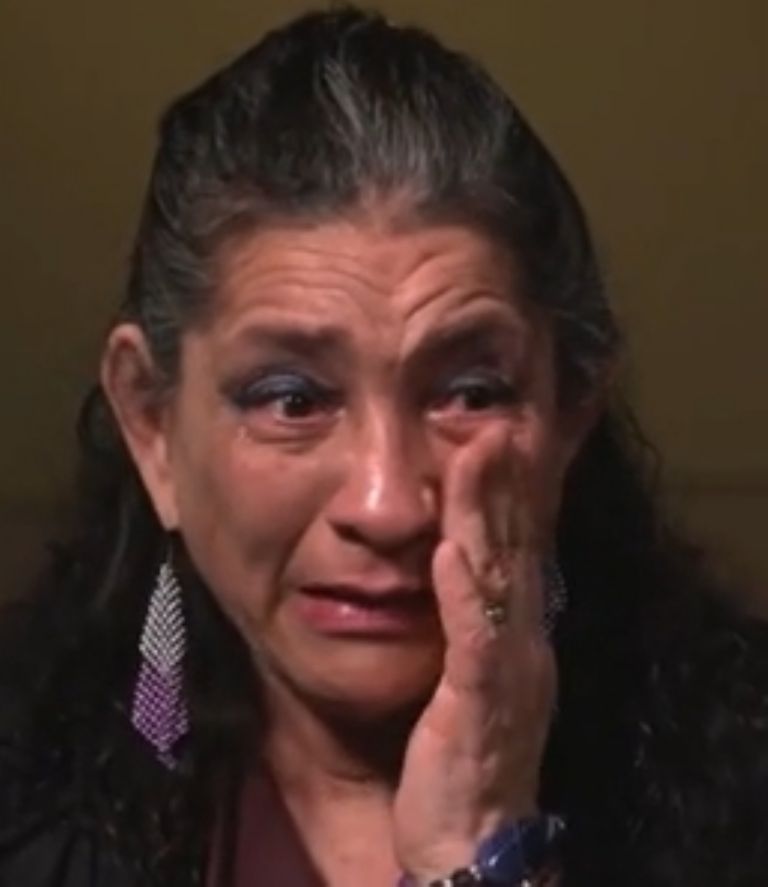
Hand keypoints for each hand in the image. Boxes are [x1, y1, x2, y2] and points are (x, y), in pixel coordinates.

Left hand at [392, 425, 556, 882]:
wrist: (471, 841)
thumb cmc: (462, 759)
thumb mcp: (468, 679)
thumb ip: (465, 624)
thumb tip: (449, 564)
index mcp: (516, 636)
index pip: (517, 549)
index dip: (513, 493)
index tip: (501, 434)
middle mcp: (523, 644)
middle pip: (514, 549)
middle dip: (505, 484)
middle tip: (498, 420)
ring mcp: (508, 673)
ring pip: (500, 580)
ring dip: (486, 516)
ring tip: (477, 456)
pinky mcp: (480, 707)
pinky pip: (474, 642)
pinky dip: (464, 594)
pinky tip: (450, 553)